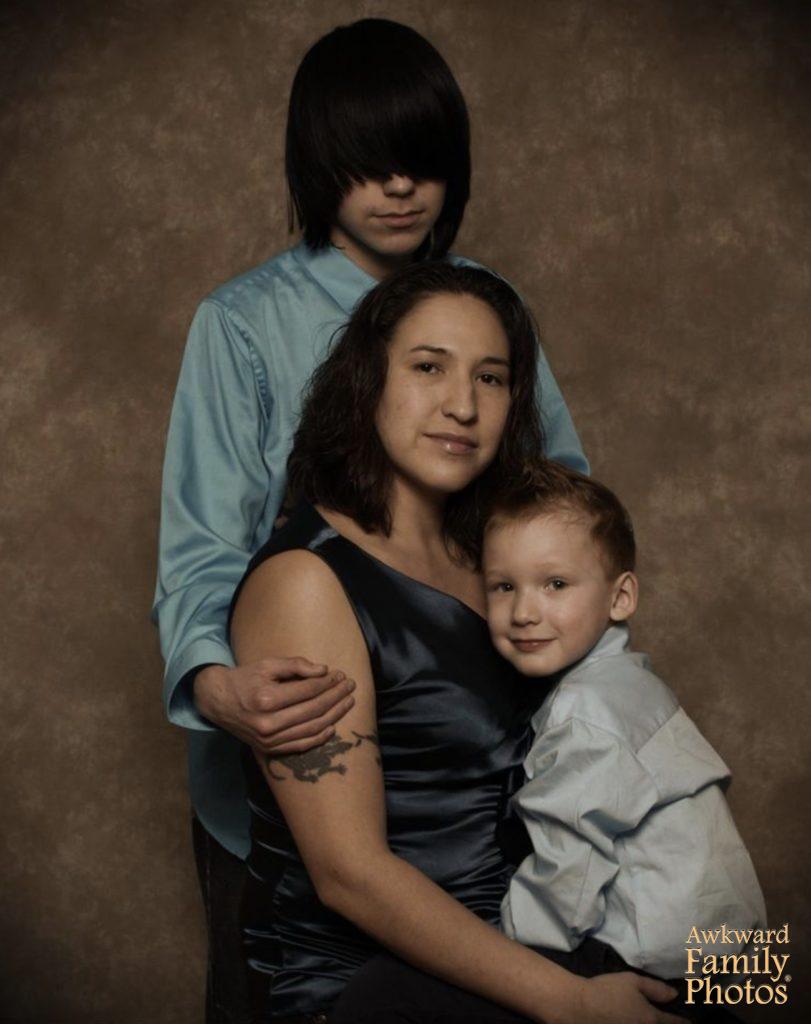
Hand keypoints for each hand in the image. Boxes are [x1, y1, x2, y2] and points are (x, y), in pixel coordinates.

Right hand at [193, 658, 355, 753]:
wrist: (219, 702)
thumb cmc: (245, 679)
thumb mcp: (267, 665)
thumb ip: (295, 665)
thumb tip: (323, 670)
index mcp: (266, 699)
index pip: (307, 691)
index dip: (327, 683)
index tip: (339, 675)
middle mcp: (268, 723)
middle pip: (313, 710)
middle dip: (335, 697)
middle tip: (349, 686)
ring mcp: (269, 740)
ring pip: (311, 729)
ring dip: (334, 715)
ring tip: (348, 702)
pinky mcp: (270, 749)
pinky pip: (301, 745)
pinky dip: (319, 736)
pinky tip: (333, 725)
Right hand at [566, 972, 682, 1023]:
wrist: (580, 1006)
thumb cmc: (607, 990)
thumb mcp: (632, 981)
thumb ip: (655, 988)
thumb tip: (674, 995)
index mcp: (650, 1018)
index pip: (672, 1022)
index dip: (683, 1022)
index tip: (690, 1023)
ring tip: (653, 1021)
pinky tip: (635, 1021)